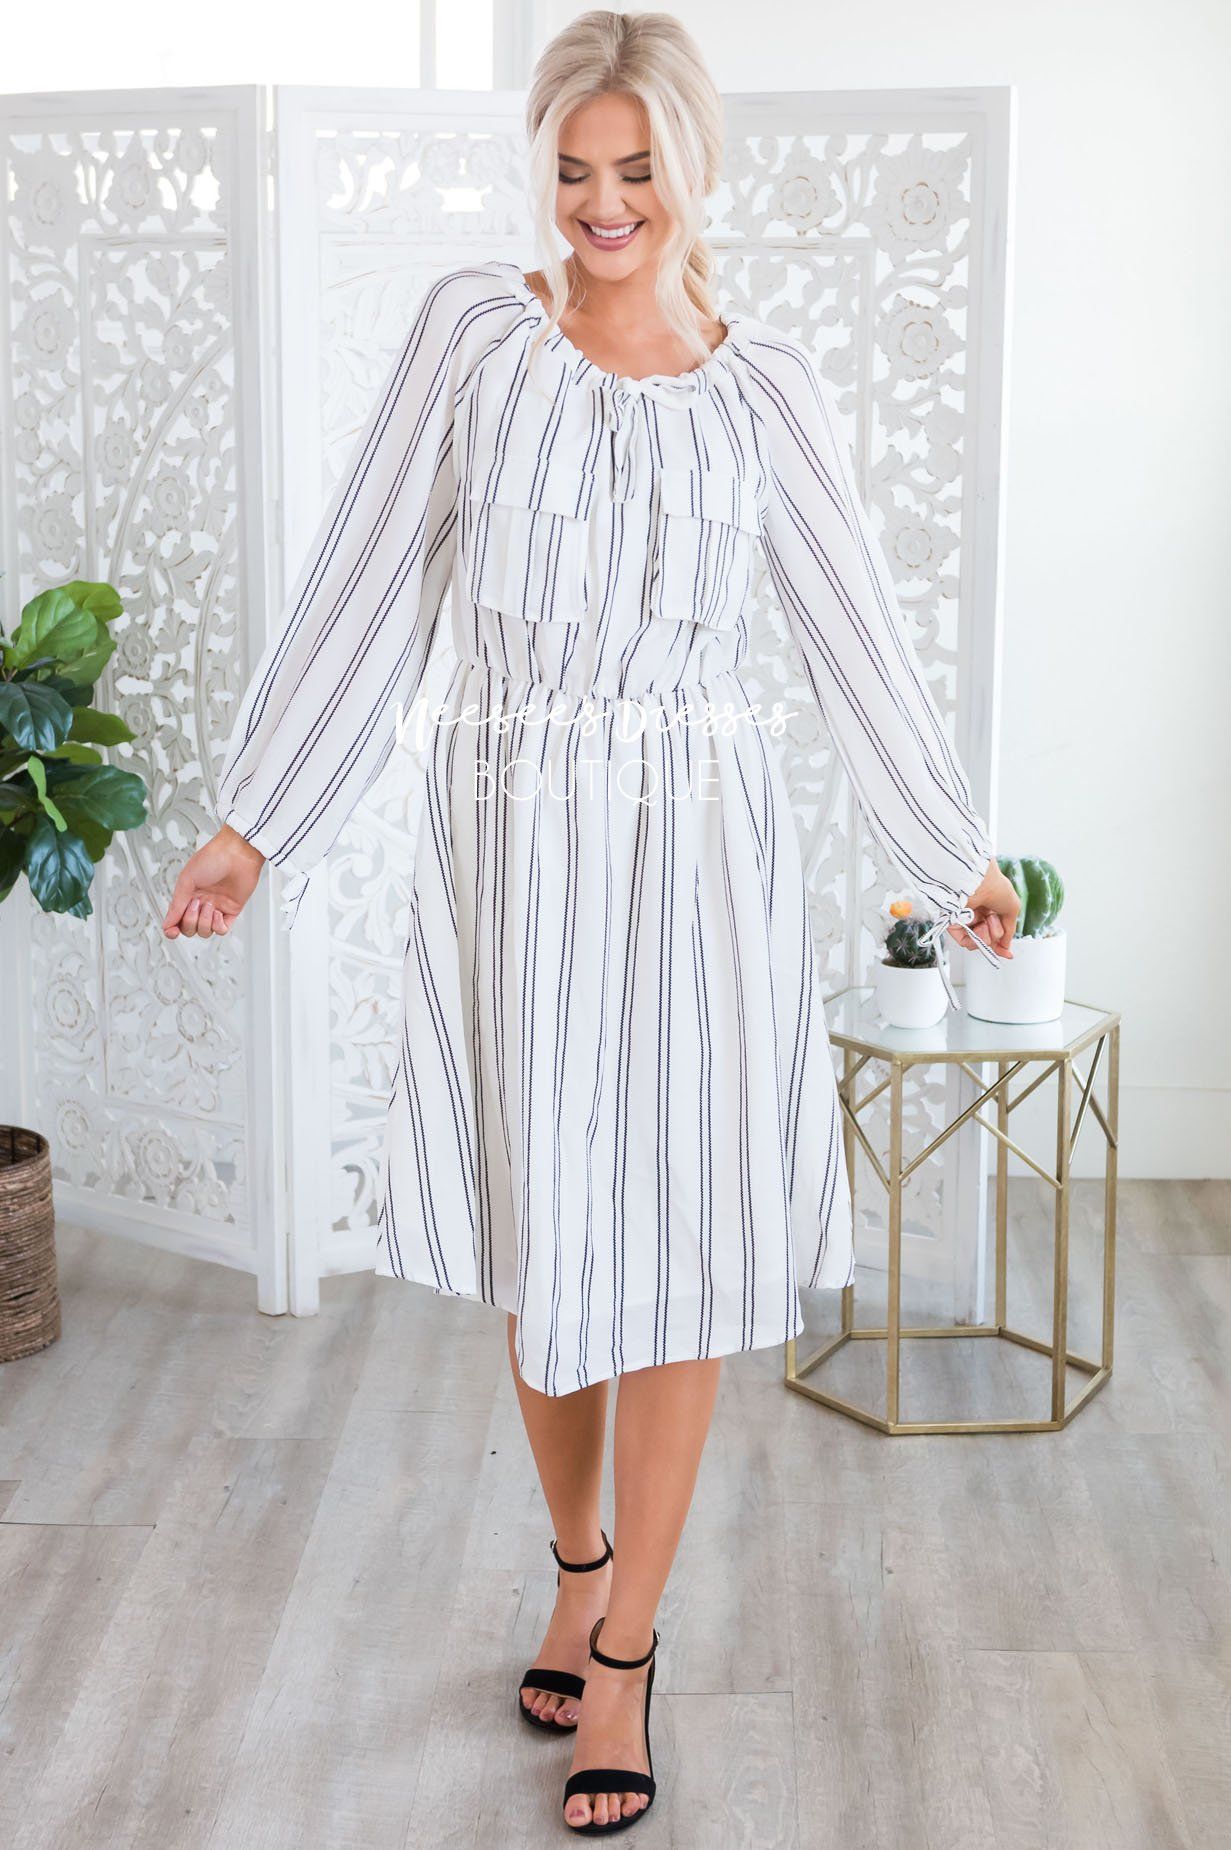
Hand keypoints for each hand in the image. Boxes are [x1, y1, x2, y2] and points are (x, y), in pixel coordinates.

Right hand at [162, 825, 265, 940]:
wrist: (237, 853)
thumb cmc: (212, 858)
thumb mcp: (187, 880)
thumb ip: (177, 904)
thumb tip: (167, 923)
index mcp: (187, 895)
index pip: (177, 919)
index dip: (173, 929)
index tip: (172, 932)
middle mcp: (201, 903)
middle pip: (190, 929)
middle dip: (190, 922)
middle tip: (196, 904)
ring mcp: (216, 907)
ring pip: (205, 932)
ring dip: (205, 922)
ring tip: (209, 905)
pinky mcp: (232, 910)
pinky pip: (222, 929)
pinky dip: (218, 926)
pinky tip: (218, 913)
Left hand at [951, 856, 1018, 959]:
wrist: (981, 882)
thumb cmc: (996, 888)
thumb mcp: (1012, 910)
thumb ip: (1009, 931)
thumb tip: (1005, 945)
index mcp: (990, 909)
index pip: (995, 932)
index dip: (1001, 944)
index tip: (1007, 953)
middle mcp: (977, 914)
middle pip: (987, 939)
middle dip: (995, 936)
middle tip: (995, 923)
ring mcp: (965, 918)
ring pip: (977, 942)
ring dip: (986, 936)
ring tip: (987, 922)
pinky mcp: (953, 922)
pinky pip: (964, 941)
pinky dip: (974, 940)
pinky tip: (979, 928)